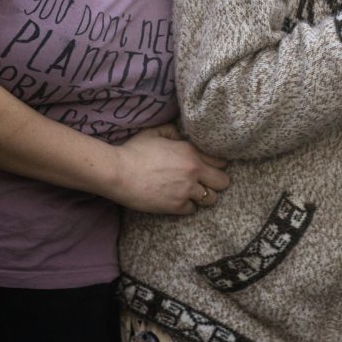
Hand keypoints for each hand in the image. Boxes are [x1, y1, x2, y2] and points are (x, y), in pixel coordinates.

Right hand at [110, 123, 230, 214]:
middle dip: (216, 182)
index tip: (209, 168)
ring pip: (211, 199)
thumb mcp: (155, 132)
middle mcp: (193, 171)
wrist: (117, 172)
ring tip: (193, 193)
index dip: (217, 165)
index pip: (221, 162)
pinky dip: (187, 206)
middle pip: (224, 182)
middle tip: (205, 182)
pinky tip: (178, 200)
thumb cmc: (134, 150)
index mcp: (191, 151)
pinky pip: (192, 210)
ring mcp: (186, 190)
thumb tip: (183, 135)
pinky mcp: (175, 206)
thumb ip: (174, 132)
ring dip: (203, 196)